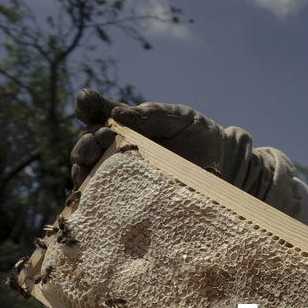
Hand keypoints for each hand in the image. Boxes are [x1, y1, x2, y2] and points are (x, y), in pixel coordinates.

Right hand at [69, 89, 301, 217]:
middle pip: (86, 148)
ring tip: (88, 168)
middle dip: (85, 144)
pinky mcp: (131, 201)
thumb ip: (148, 115)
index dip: (86, 107)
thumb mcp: (175, 117)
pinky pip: (107, 203)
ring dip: (85, 172)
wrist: (222, 164)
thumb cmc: (197, 134)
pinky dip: (96, 201)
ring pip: (90, 176)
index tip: (86, 104)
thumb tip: (117, 115)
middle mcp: (114, 150)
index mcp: (121, 124)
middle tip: (96, 141)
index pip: (93, 113)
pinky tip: (92, 197)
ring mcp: (120, 177)